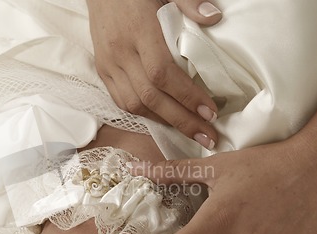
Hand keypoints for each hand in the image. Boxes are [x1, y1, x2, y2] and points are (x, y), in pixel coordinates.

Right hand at [86, 0, 221, 149]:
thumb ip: (189, 2)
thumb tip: (215, 18)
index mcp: (139, 30)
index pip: (163, 73)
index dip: (187, 96)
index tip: (211, 112)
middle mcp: (121, 52)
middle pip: (151, 97)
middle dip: (181, 120)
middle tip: (208, 136)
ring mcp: (108, 64)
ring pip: (134, 104)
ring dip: (164, 122)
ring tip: (189, 132)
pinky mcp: (102, 70)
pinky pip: (121, 100)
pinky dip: (144, 113)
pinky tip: (163, 119)